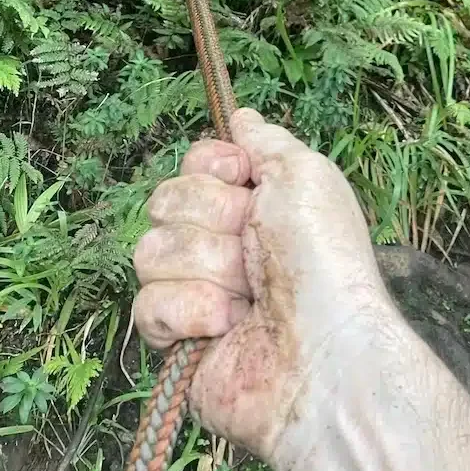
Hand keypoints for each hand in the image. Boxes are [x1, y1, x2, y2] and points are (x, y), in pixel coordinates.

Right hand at [133, 108, 388, 459]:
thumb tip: (239, 117)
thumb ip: (266, 141)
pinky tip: (225, 327)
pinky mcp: (176, 340)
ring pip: (150, 250)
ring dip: (206, 268)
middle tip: (254, 250)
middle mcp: (223, 244)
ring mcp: (196, 292)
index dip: (213, 169)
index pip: (193, 163)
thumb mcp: (306, 175)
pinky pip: (146, 305)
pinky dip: (189, 311)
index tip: (246, 182)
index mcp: (255, 204)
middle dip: (213, 220)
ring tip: (248, 296)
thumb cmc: (324, 261)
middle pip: (164, 201)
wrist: (324, 353)